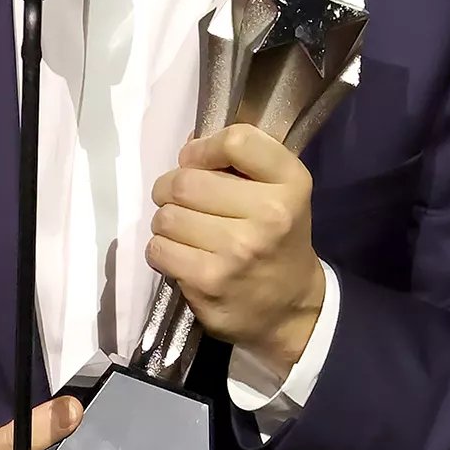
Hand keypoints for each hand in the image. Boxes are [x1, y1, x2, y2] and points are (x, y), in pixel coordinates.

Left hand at [147, 123, 324, 378]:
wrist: (291, 307)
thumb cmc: (278, 237)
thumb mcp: (280, 190)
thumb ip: (239, 160)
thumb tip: (188, 144)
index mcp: (290, 183)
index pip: (235, 141)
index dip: (203, 149)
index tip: (196, 162)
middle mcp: (269, 215)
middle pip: (186, 182)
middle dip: (171, 188)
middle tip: (178, 199)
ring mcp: (238, 251)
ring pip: (166, 216)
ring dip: (166, 221)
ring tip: (184, 230)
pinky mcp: (209, 282)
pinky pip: (159, 249)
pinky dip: (161, 249)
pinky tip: (181, 255)